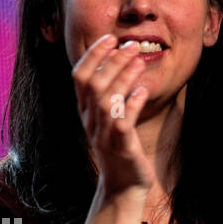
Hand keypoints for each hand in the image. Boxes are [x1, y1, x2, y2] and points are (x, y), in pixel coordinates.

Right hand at [73, 34, 153, 200]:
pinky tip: (142, 92)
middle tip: (131, 45)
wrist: (123, 186)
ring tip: (139, 61)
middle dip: (111, 62)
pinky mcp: (120, 148)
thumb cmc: (120, 147)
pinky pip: (122, 124)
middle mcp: (91, 121)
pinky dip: (131, 106)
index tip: (109, 38)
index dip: (93, 55)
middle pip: (94, 85)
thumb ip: (112, 93)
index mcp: (86, 111)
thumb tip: (123, 62)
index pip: (80, 77)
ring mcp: (104, 135)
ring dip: (123, 79)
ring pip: (107, 102)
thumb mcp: (111, 118)